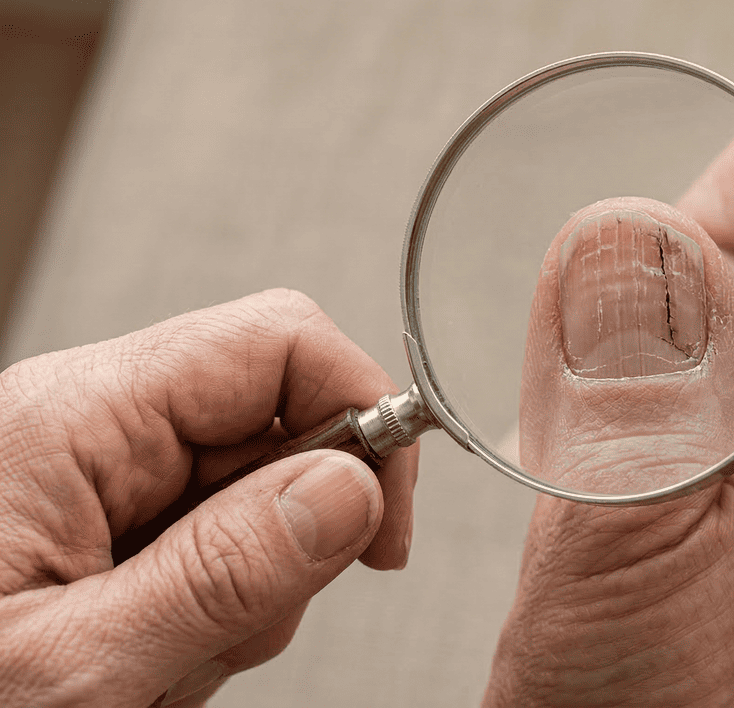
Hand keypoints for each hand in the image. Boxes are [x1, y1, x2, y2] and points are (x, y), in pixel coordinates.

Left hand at [0, 289, 417, 706]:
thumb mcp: (78, 669)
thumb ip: (226, 574)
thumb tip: (354, 487)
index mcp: (74, 419)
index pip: (277, 342)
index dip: (361, 412)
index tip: (383, 521)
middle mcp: (92, 423)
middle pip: (282, 418)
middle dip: (297, 532)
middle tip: (236, 627)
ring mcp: (105, 472)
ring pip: (266, 491)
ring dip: (254, 589)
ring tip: (166, 660)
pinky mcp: (114, 518)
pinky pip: (225, 540)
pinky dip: (221, 608)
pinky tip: (158, 654)